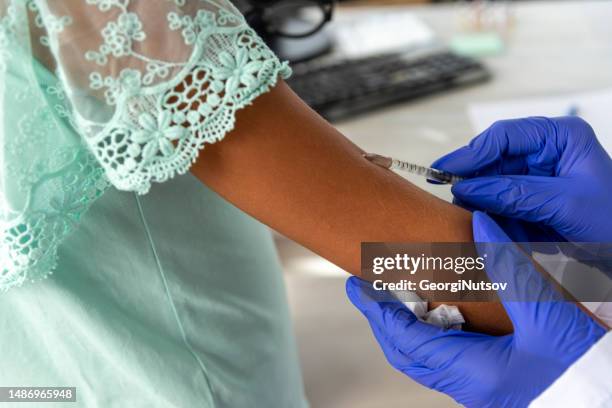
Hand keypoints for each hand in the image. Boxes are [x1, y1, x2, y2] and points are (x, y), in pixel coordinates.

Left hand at [346, 212, 605, 407]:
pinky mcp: (494, 382)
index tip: (357, 285)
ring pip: (427, 356)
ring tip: (402, 295)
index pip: (404, 338)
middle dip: (386, 319)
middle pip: (408, 351)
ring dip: (409, 326)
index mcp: (473, 372)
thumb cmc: (589, 371)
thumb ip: (512, 266)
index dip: (377, 310)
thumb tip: (481, 224)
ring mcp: (480, 387)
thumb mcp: (551, 314)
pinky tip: (444, 311)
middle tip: (372, 289)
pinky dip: (436, 332)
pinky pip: (449, 357)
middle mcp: (469, 386)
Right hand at [431, 116, 611, 241]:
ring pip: (492, 182)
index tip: (446, 170)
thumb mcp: (565, 205)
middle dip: (472, 177)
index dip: (472, 152)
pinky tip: (481, 223)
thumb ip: (514, 194)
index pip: (505, 136)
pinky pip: (499, 203)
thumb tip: (466, 188)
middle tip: (447, 193)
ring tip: (463, 212)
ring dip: (478, 199)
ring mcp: (536, 177)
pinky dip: (489, 214)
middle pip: (493, 158)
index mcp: (560, 138)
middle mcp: (545, 152)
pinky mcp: (531, 200)